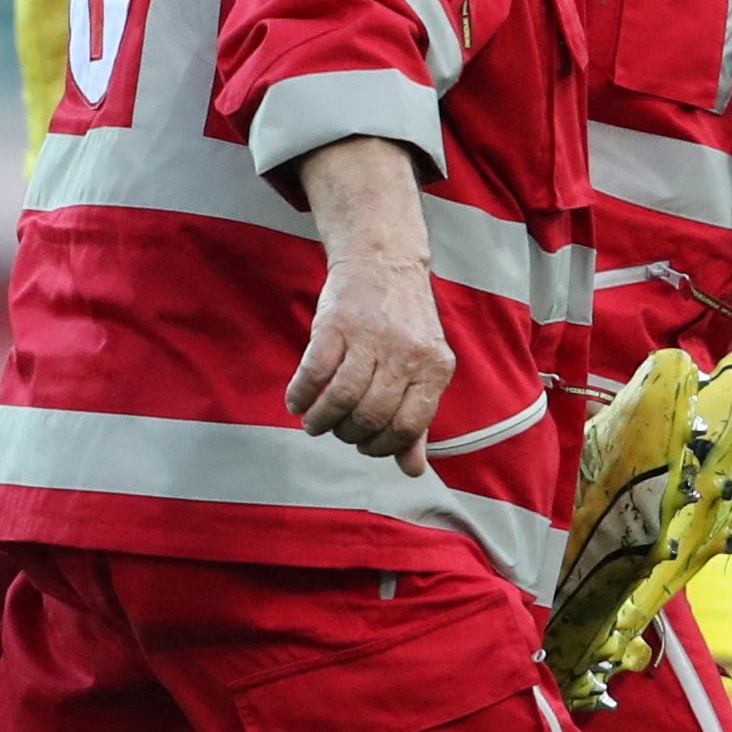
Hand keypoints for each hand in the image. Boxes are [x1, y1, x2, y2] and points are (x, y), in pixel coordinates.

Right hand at [282, 140, 446, 471]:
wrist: (382, 261)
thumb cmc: (403, 324)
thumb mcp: (421, 367)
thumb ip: (417, 419)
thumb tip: (413, 469)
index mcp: (435, 368)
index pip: (406, 427)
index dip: (380, 445)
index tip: (364, 444)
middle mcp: (406, 354)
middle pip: (371, 417)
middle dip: (349, 434)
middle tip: (337, 430)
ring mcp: (370, 339)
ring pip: (342, 399)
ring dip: (321, 420)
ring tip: (313, 422)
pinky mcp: (334, 326)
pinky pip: (313, 374)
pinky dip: (300, 395)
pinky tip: (296, 402)